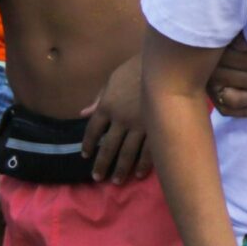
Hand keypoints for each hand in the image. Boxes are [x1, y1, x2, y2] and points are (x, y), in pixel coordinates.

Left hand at [81, 55, 151, 181]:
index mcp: (107, 106)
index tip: (85, 155)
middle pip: (108, 146)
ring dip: (121, 168)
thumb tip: (83, 113)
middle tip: (98, 177)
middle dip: (102, 164)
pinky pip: (149, 150)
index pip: (93, 130)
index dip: (88, 143)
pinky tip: (139, 174)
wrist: (163, 64)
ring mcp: (139, 125)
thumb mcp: (113, 79)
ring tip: (116, 181)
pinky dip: (144, 164)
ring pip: (127, 153)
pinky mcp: (157, 128)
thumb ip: (99, 98)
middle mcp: (120, 119)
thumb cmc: (136, 67)